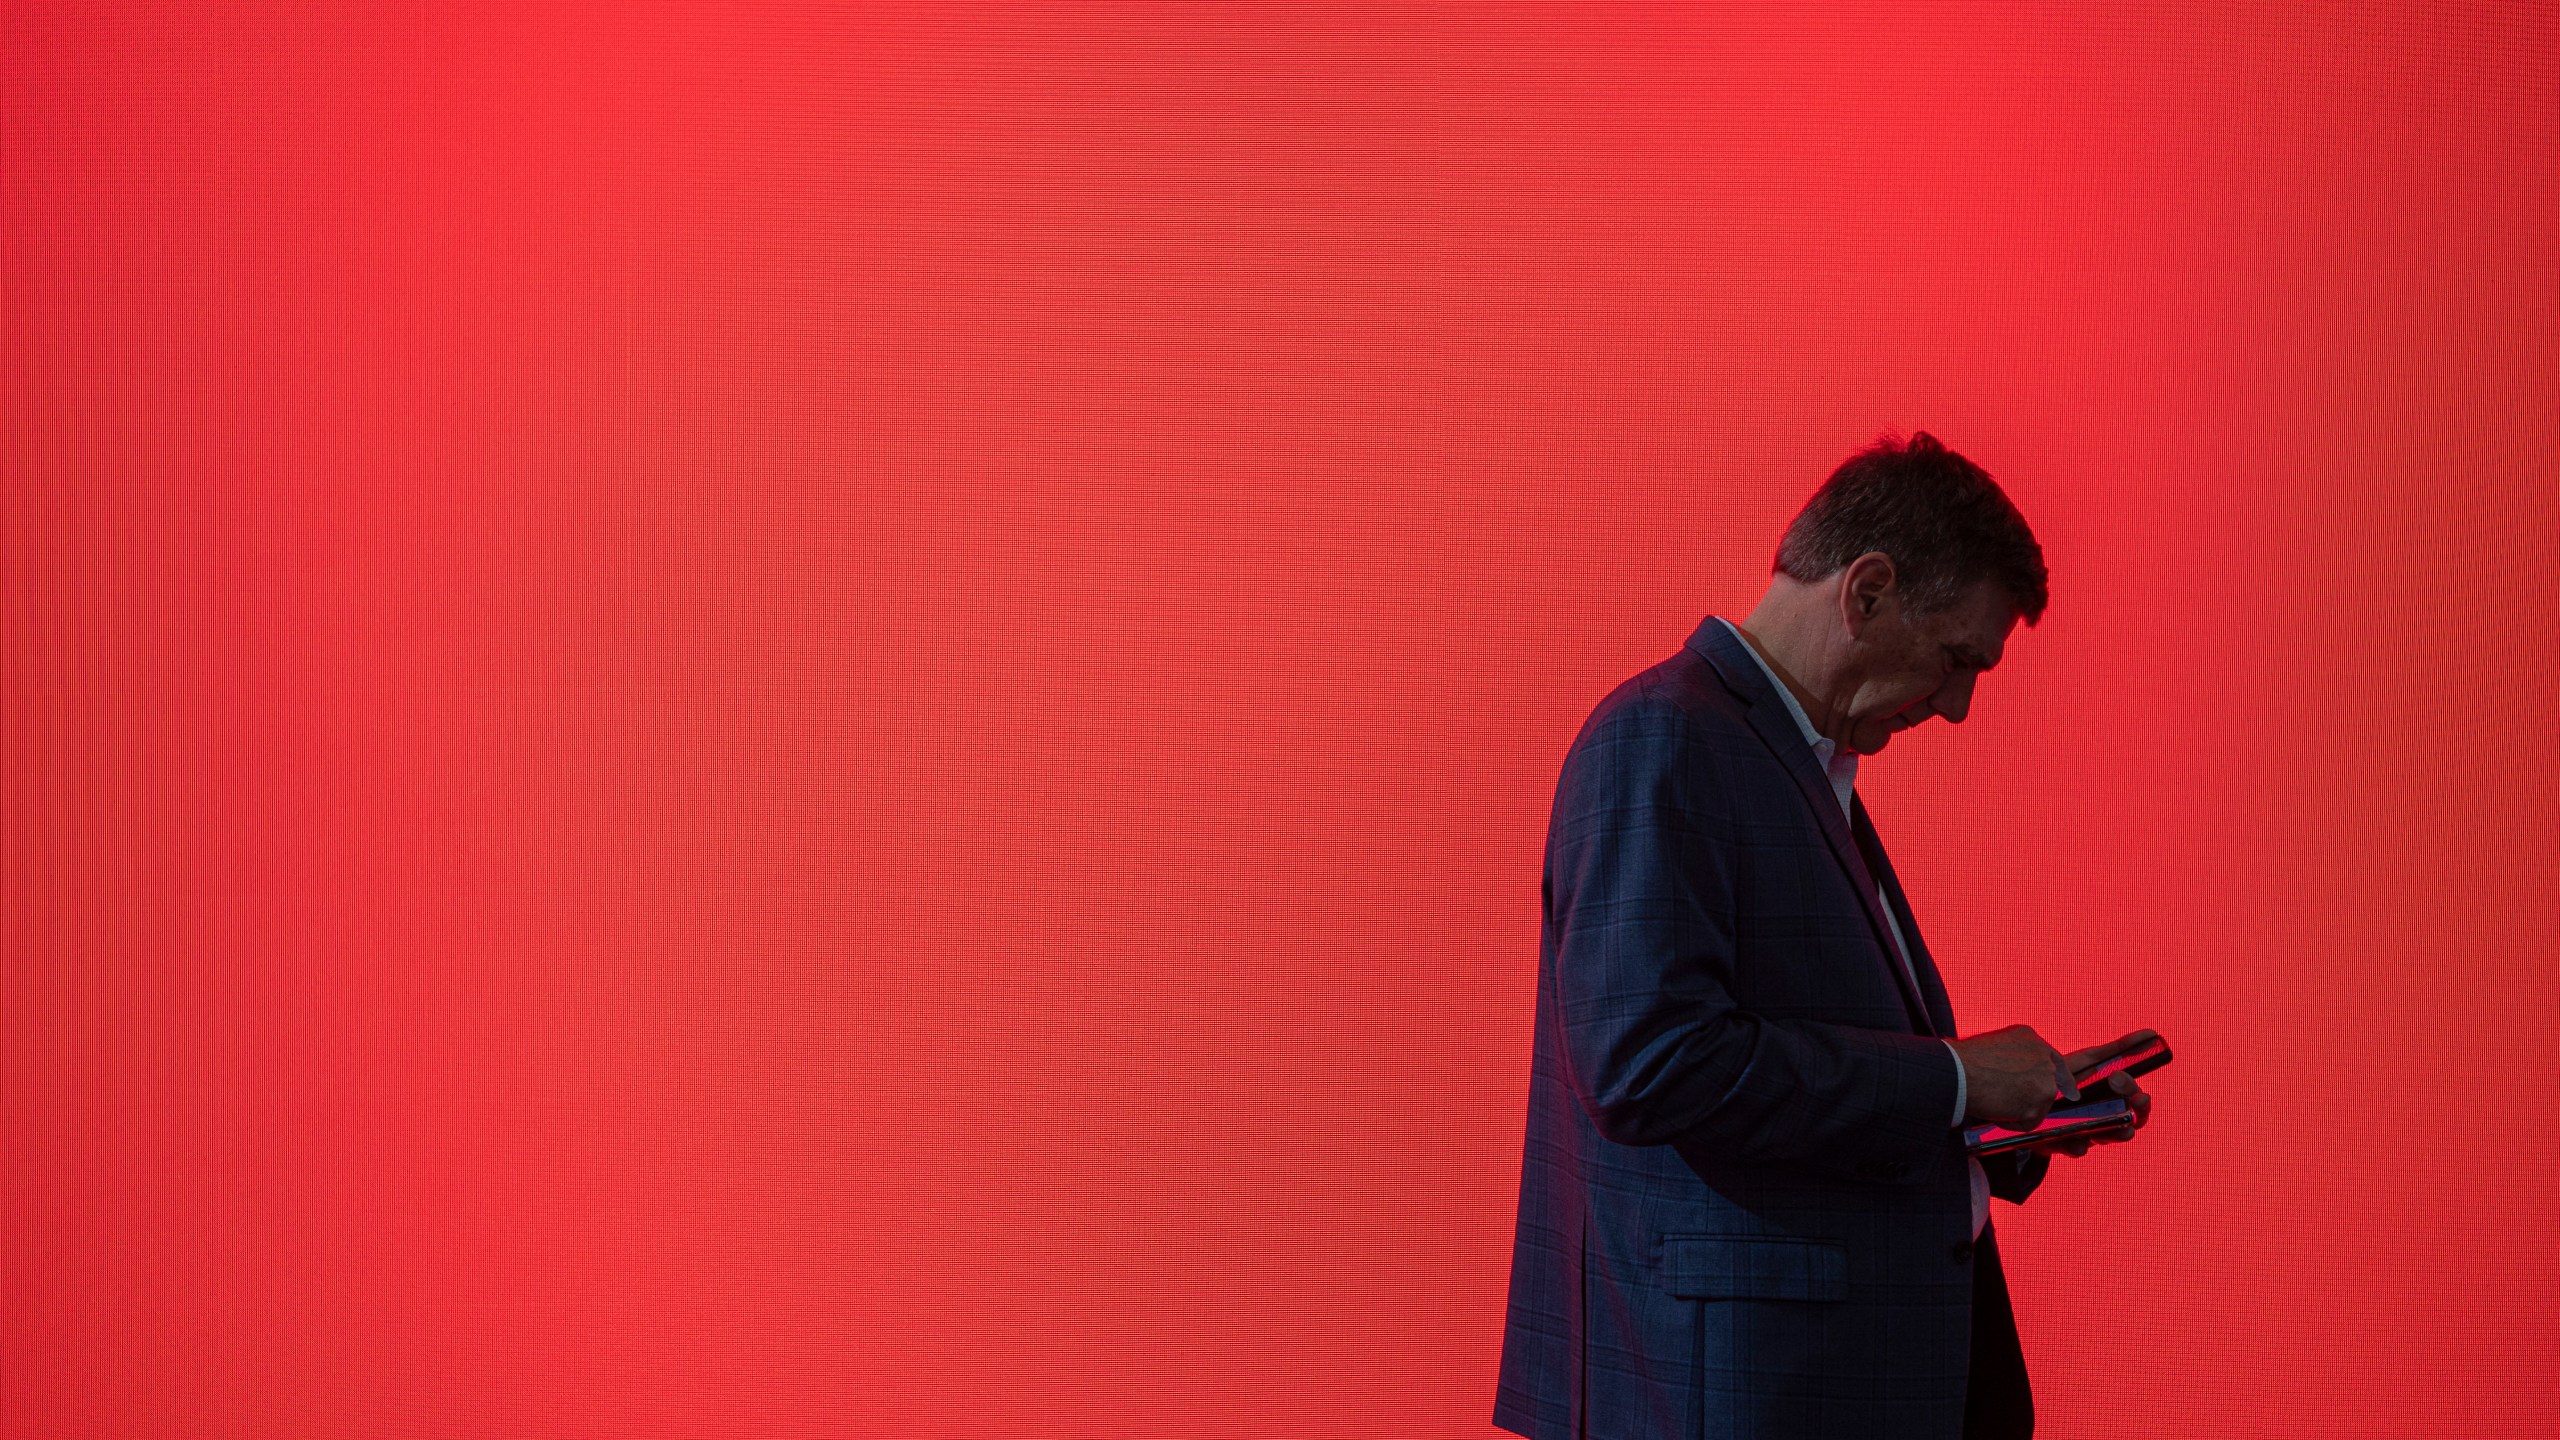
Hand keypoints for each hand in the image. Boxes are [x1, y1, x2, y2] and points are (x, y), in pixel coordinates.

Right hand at [1948, 1024, 2077, 1128]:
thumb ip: (2016, 1057)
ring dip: (2016, 1108)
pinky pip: (2028, 1122)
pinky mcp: (2040, 1101)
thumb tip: (2018, 1074)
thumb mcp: (1995, 1044)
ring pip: (2038, 1105)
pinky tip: (1996, 1109)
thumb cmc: (1963, 1060)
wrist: (1957, 1072)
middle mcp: (2045, 1057)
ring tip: (1992, 1097)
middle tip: (2036, 1098)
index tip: (2073, 1090)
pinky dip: (2011, 1122)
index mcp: (2032, 1038)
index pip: (2056, 1060)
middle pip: (2052, 1085)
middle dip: (2042, 1095)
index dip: (2063, 1077)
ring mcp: (2046, 1080)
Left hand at [2033, 1030, 2160, 1157]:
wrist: (2031, 1102)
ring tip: (2124, 1128)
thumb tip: (2152, 1034)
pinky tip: (2078, 1143)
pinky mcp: (2066, 1143)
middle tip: (2131, 1097)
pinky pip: (2076, 1149)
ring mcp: (2089, 1132)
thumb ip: (2116, 1050)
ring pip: (2111, 1136)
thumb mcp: (2088, 1062)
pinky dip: (2078, 1146)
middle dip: (2137, 1109)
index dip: (2138, 1094)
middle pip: (2131, 1118)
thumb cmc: (2067, 1080)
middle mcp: (2106, 1117)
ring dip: (2119, 1132)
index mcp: (2113, 1099)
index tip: (2127, 1081)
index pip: (2135, 1098)